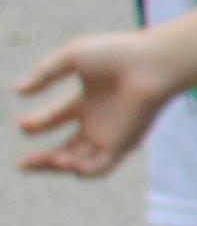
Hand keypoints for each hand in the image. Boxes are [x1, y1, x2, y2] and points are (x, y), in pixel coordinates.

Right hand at [18, 31, 173, 177]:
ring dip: (57, 166)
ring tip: (41, 161)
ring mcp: (112, 135)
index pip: (54, 118)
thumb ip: (44, 74)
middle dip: (41, 160)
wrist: (151, 64)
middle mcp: (99, 122)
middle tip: (21, 164)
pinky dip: (81, 170)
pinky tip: (66, 162)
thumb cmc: (116, 55)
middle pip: (66, 150)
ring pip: (80, 163)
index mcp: (88, 101)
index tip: (23, 122)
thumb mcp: (72, 58)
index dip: (35, 124)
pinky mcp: (124, 145)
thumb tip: (17, 90)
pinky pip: (100, 168)